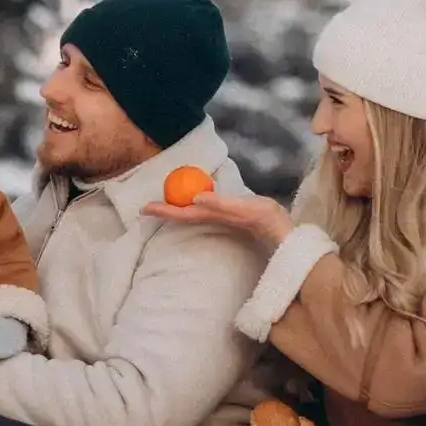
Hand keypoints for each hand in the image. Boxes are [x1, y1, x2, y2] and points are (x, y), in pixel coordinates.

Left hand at [141, 191, 294, 245]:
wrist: (280, 227)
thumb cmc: (263, 216)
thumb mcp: (242, 206)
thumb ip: (219, 203)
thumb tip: (194, 198)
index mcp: (211, 215)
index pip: (182, 212)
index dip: (163, 210)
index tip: (144, 208)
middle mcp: (211, 217)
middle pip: (182, 213)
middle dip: (164, 210)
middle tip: (145, 205)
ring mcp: (218, 217)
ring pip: (190, 212)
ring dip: (175, 208)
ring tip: (161, 202)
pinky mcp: (225, 214)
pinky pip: (201, 208)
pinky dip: (190, 203)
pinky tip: (190, 199)